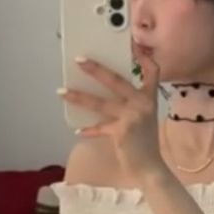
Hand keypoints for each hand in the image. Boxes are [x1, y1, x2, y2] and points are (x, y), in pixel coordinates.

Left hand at [60, 54, 166, 184]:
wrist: (150, 168)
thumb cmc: (144, 143)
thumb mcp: (143, 118)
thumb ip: (130, 104)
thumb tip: (100, 93)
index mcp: (150, 98)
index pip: (152, 71)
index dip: (142, 57)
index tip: (132, 45)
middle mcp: (143, 104)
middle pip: (116, 80)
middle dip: (96, 69)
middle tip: (79, 60)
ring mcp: (132, 117)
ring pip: (100, 103)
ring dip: (79, 97)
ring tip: (62, 91)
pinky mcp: (121, 131)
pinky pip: (99, 126)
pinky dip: (88, 129)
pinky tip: (78, 129)